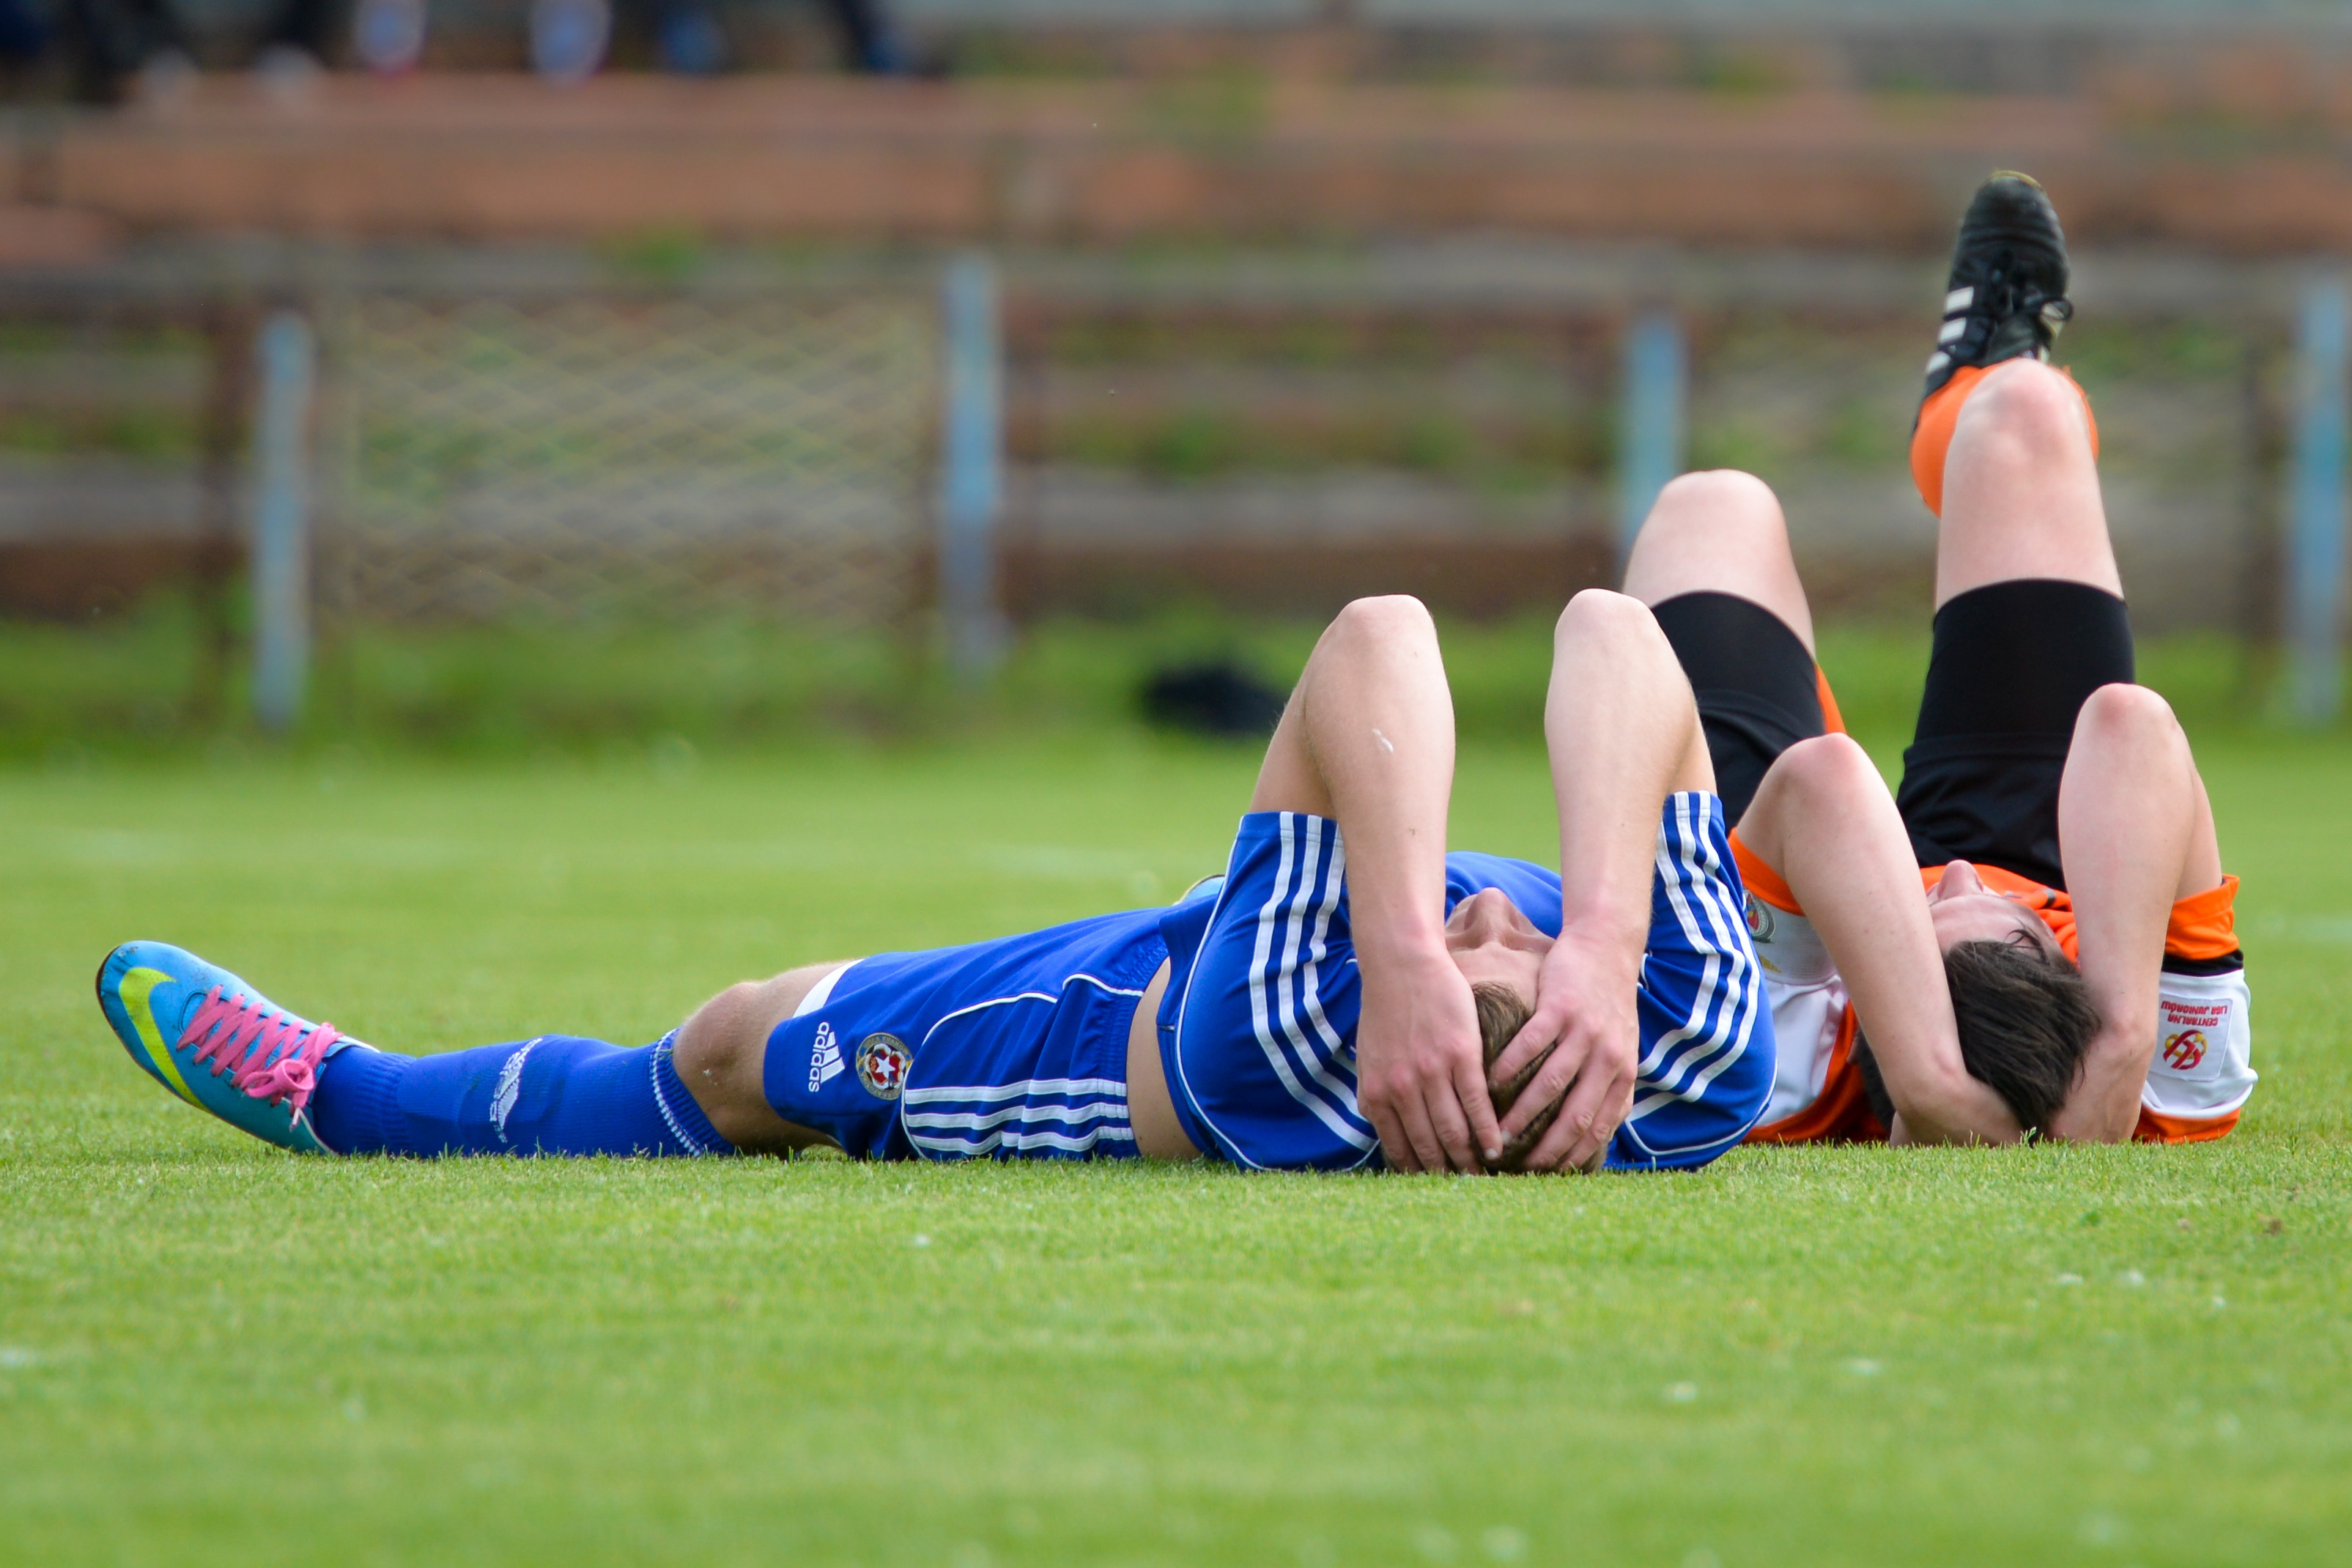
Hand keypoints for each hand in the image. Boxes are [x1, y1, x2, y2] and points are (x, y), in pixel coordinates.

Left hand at [1356, 947, 1500, 1172]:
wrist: (1401, 965)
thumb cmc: (1385, 1011)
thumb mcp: (1370, 1060)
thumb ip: (1377, 1095)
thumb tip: (1385, 1130)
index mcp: (1377, 1094)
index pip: (1399, 1149)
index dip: (1419, 1173)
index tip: (1435, 1188)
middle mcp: (1401, 1090)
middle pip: (1429, 1146)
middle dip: (1447, 1173)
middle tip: (1464, 1190)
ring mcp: (1431, 1074)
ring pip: (1454, 1130)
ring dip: (1470, 1158)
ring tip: (1485, 1174)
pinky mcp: (1460, 1056)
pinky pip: (1476, 1104)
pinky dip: (1488, 1129)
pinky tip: (1498, 1144)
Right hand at [1485, 928, 1639, 1172]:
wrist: (1606, 950)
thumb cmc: (1607, 1006)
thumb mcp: (1620, 1051)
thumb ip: (1610, 1090)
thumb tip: (1597, 1137)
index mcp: (1622, 1075)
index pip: (1598, 1128)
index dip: (1571, 1156)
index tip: (1544, 1175)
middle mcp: (1608, 1058)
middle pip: (1575, 1114)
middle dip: (1544, 1145)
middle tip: (1516, 1164)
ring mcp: (1585, 1032)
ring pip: (1551, 1083)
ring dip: (1522, 1112)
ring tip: (1497, 1130)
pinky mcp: (1561, 1008)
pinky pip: (1532, 1043)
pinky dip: (1511, 1065)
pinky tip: (1490, 1081)